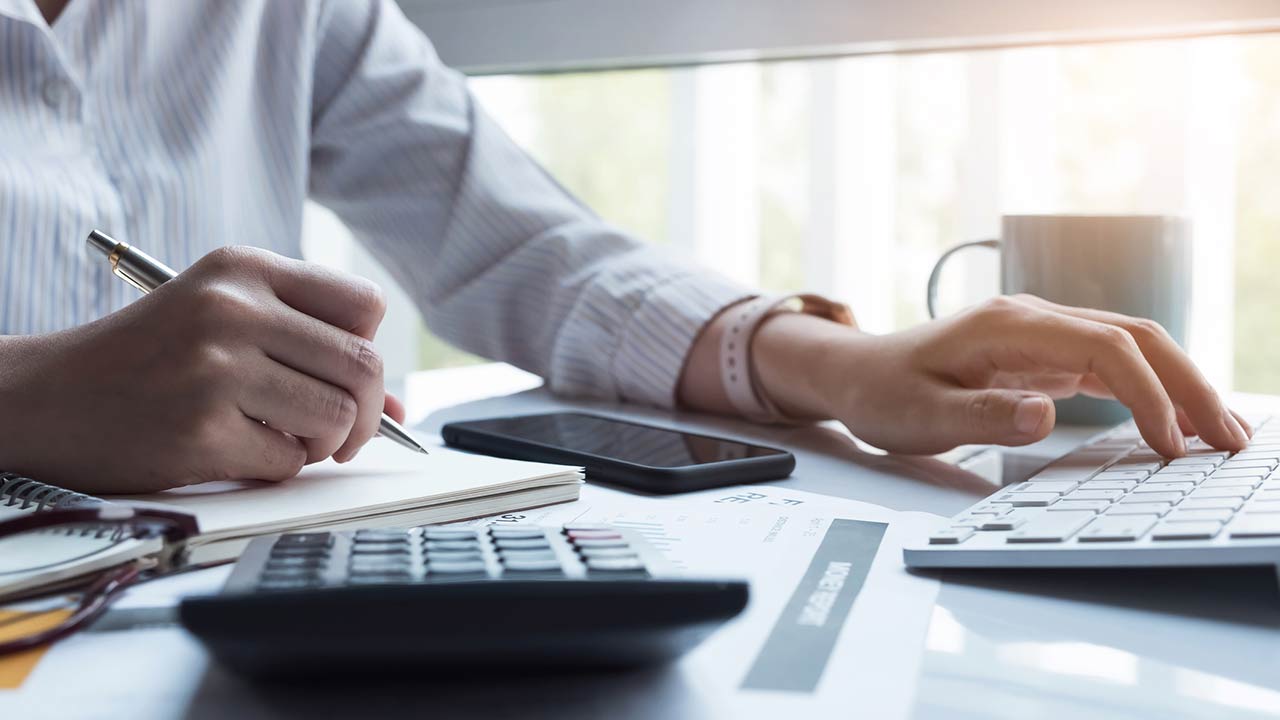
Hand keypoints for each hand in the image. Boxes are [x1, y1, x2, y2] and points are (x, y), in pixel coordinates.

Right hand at [0, 246, 404, 492]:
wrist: (45, 398)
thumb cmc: (146, 359)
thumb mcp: (223, 323)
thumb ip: (312, 350)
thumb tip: (401, 409)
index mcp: (243, 269)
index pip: (364, 305)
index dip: (367, 347)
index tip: (346, 372)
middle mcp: (233, 309)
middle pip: (364, 366)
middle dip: (368, 413)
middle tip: (343, 432)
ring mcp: (216, 369)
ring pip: (337, 418)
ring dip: (323, 443)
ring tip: (282, 436)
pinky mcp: (201, 430)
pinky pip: (290, 461)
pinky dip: (276, 466)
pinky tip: (237, 448)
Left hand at [731, 295, 1248, 456]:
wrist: (855, 373)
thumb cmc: (883, 393)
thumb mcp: (921, 414)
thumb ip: (982, 415)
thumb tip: (1045, 415)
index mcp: (1007, 326)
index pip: (1103, 347)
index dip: (1148, 393)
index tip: (1170, 445)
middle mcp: (1033, 319)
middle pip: (1134, 337)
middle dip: (1188, 384)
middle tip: (1230, 439)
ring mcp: (1041, 333)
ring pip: (1130, 346)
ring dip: (1179, 385)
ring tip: (1221, 435)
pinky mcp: (1042, 354)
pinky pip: (1110, 363)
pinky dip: (1149, 389)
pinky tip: (1174, 421)